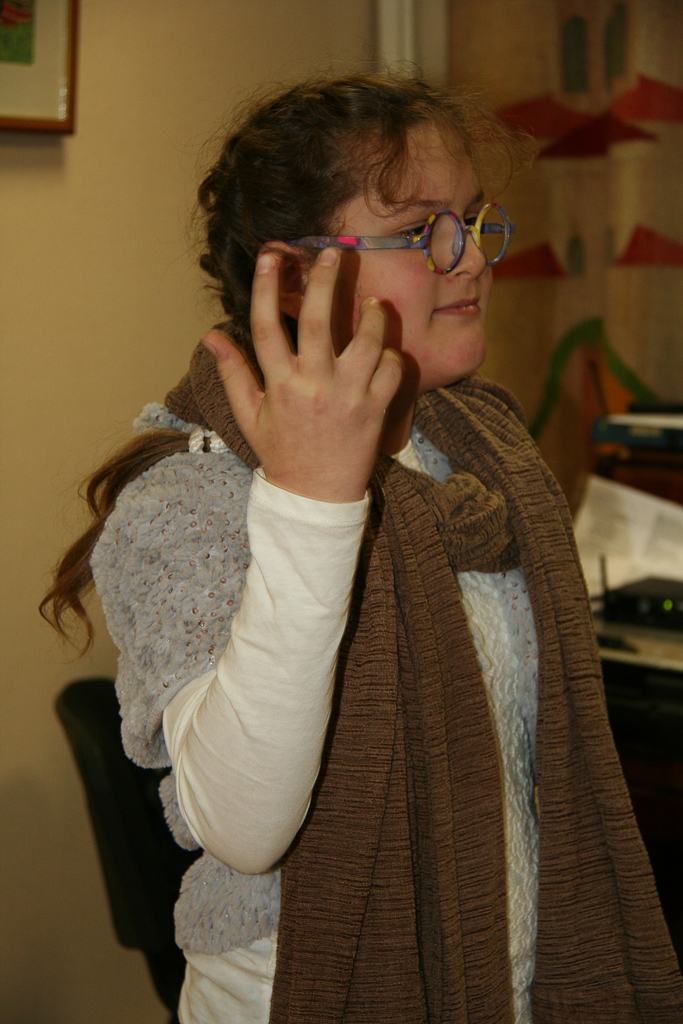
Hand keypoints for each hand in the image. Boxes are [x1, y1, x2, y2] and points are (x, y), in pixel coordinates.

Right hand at [202, 248, 402, 502]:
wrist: (317, 497)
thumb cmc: (282, 453)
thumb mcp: (250, 416)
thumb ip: (232, 374)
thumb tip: (210, 335)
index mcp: (279, 385)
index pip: (267, 327)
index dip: (266, 288)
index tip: (271, 256)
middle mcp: (314, 386)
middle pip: (318, 322)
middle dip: (324, 282)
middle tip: (333, 254)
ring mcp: (348, 397)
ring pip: (365, 341)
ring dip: (372, 316)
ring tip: (373, 302)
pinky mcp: (376, 410)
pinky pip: (390, 369)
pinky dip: (390, 355)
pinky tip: (384, 350)